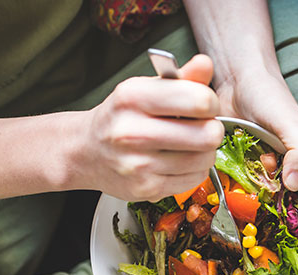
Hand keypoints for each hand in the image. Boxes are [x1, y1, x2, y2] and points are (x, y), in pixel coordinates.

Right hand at [74, 55, 223, 200]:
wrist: (85, 151)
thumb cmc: (123, 116)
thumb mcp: (147, 88)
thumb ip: (182, 78)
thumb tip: (205, 63)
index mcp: (132, 98)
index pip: (200, 101)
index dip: (211, 102)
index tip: (203, 104)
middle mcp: (131, 132)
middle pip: (209, 134)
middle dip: (212, 129)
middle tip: (200, 127)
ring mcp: (138, 164)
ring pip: (205, 158)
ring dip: (205, 151)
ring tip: (188, 144)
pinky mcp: (147, 188)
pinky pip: (195, 178)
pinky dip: (194, 169)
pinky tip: (178, 160)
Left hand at [183, 0, 297, 274]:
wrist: (237, 77)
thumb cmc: (270, 96)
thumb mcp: (288, 120)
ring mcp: (274, 180)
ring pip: (279, 220)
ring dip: (275, 244)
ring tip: (263, 273)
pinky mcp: (251, 177)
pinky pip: (252, 207)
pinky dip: (247, 225)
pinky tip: (233, 242)